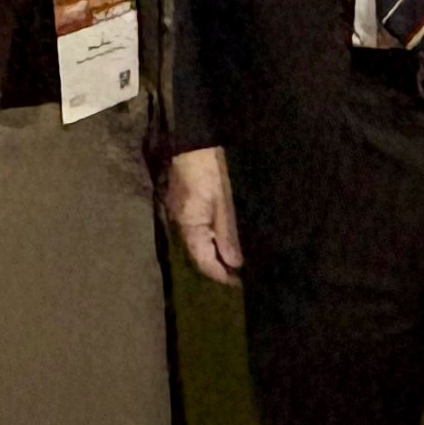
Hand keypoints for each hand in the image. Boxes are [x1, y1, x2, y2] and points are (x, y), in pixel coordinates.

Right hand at [163, 144, 240, 284]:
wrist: (194, 141)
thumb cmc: (211, 171)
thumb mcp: (225, 204)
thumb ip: (228, 235)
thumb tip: (234, 264)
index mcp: (189, 227)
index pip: (204, 262)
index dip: (221, 275)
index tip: (240, 282)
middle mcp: (181, 224)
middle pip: (199, 254)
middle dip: (219, 266)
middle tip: (242, 273)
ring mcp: (181, 214)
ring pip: (199, 242)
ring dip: (216, 251)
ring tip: (237, 258)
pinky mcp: (185, 204)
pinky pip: (198, 229)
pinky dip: (212, 237)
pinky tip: (226, 237)